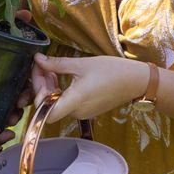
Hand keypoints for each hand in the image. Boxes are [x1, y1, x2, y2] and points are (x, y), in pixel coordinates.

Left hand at [32, 53, 151, 123]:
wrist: (136, 81)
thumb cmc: (111, 71)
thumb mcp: (80, 64)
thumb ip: (56, 64)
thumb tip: (37, 60)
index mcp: (75, 102)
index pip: (45, 113)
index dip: (37, 95)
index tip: (38, 74)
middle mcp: (77, 112)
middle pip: (49, 105)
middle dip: (41, 85)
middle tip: (42, 65)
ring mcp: (82, 113)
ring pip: (57, 103)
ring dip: (50, 87)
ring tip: (51, 68)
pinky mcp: (87, 110)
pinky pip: (67, 103)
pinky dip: (60, 91)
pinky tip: (61, 76)